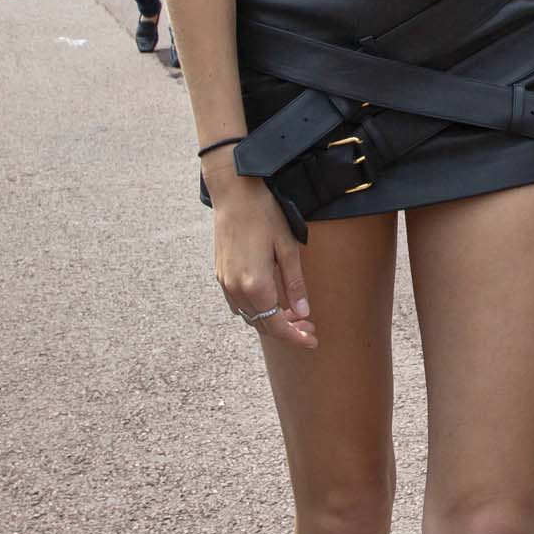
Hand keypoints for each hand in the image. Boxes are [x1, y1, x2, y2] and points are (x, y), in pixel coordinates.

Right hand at [212, 174, 313, 348]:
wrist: (233, 192)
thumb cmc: (264, 214)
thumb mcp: (288, 248)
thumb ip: (294, 284)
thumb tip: (303, 314)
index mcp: (255, 284)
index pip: (277, 325)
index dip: (296, 337)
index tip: (313, 341)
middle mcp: (236, 288)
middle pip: (262, 325)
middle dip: (287, 331)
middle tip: (309, 328)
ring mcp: (225, 282)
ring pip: (249, 317)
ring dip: (270, 321)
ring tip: (293, 316)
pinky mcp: (220, 274)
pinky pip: (238, 304)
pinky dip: (255, 310)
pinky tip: (270, 302)